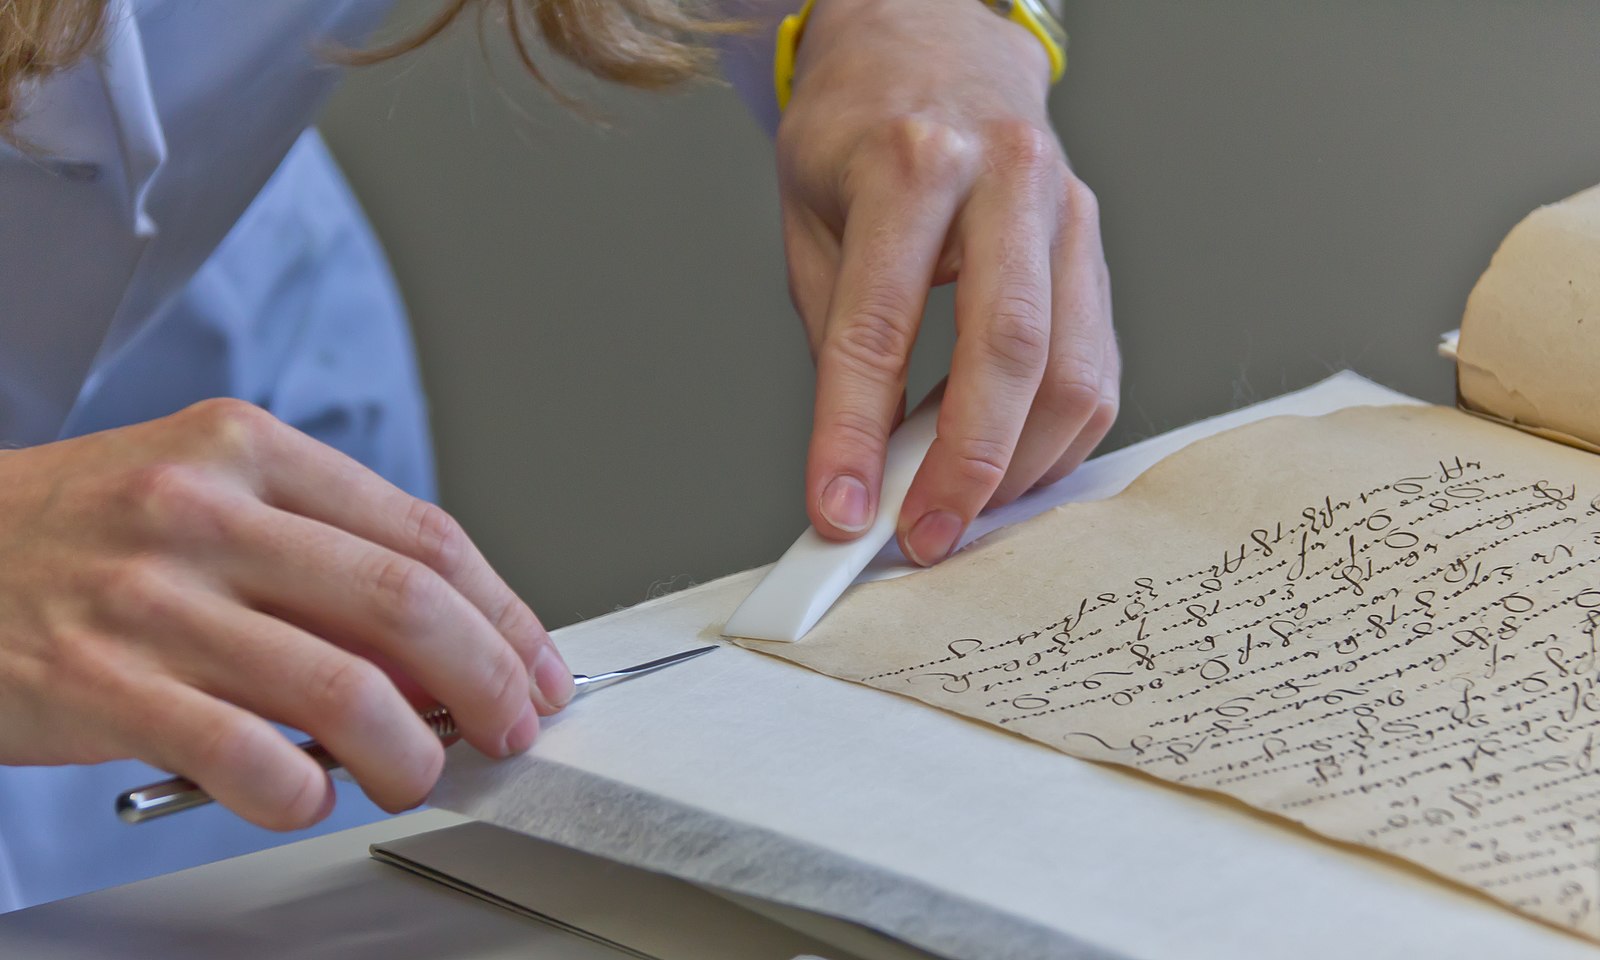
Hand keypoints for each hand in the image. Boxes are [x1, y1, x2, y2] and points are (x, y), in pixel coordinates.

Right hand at [0, 399, 573, 828]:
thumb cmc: (85, 532)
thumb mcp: (206, 499)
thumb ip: (320, 558)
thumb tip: (442, 650)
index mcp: (250, 451)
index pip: (424, 535)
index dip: (504, 613)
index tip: (537, 667)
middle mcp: (207, 512)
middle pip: (406, 604)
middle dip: (487, 681)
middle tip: (510, 729)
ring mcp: (151, 598)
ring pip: (341, 688)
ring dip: (408, 752)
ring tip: (417, 775)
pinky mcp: (97, 684)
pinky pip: (242, 756)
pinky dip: (301, 793)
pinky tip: (308, 796)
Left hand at [777, 0, 1117, 564]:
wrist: (934, 41)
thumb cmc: (861, 128)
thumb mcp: (813, 218)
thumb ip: (841, 339)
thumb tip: (862, 461)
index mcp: (910, 164)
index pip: (879, 326)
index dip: (854, 432)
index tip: (837, 509)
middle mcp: (1005, 179)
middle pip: (1009, 350)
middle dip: (966, 466)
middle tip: (922, 535)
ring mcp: (1067, 211)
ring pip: (1073, 368)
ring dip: (1020, 464)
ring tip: (961, 509)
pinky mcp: (1096, 245)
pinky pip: (1097, 364)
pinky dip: (1056, 436)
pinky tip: (1010, 463)